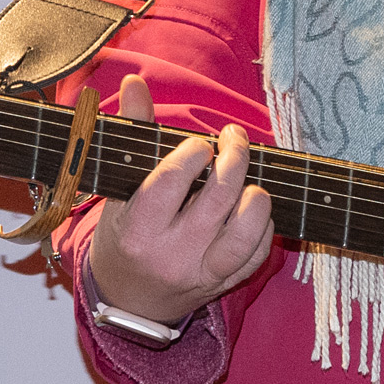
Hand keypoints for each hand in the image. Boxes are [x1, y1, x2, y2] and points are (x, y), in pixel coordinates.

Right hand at [84, 74, 275, 326]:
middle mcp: (170, 255)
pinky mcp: (224, 285)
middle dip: (233, 157)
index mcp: (137, 229)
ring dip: (255, 195)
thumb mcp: (119, 189)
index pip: (171, 182)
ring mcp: (201, 274)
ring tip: (249, 178)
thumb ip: (134, 134)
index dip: (192, 153)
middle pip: (217, 199)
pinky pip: (258, 253)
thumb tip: (134, 83)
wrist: (129, 299)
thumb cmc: (123, 235)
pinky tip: (252, 207)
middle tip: (233, 140)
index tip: (199, 144)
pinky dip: (264, 226)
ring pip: (246, 232)